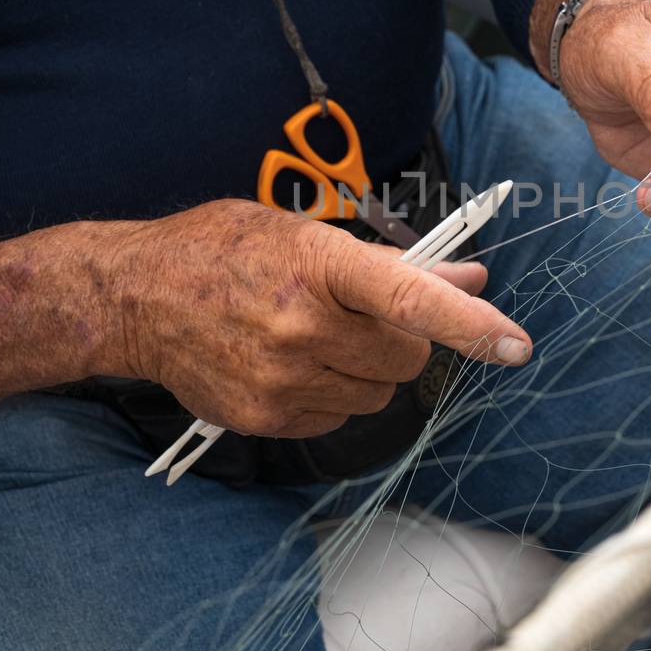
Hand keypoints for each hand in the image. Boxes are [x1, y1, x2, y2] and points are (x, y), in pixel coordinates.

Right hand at [98, 200, 530, 437]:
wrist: (134, 298)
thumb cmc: (223, 250)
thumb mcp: (306, 234)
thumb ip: (393, 264)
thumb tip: (470, 280)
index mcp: (319, 263)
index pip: (413, 299)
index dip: (471, 325)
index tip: (516, 345)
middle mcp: (303, 324)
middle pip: (407, 355)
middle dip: (402, 339)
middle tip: (358, 316)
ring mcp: (283, 377)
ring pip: (378, 393)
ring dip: (367, 369)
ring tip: (315, 337)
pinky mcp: (266, 417)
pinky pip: (340, 417)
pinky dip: (333, 395)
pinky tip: (290, 363)